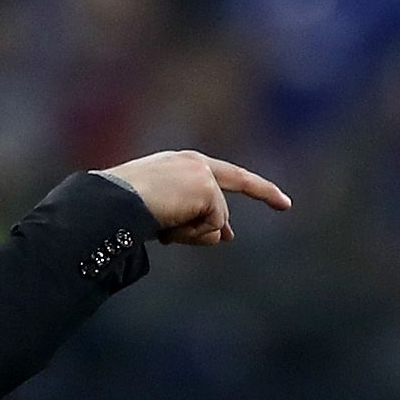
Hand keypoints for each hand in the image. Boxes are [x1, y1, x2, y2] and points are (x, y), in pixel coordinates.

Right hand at [99, 150, 291, 245]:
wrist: (113, 202)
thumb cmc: (126, 210)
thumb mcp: (165, 217)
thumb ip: (195, 221)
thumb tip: (226, 236)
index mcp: (180, 166)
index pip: (223, 176)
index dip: (251, 186)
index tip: (278, 198)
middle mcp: (194, 163)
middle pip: (233, 189)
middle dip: (264, 193)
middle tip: (286, 203)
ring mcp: (202, 174)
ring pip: (217, 220)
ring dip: (195, 234)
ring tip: (166, 228)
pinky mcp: (206, 188)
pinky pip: (213, 226)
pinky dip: (192, 234)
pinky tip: (170, 227)